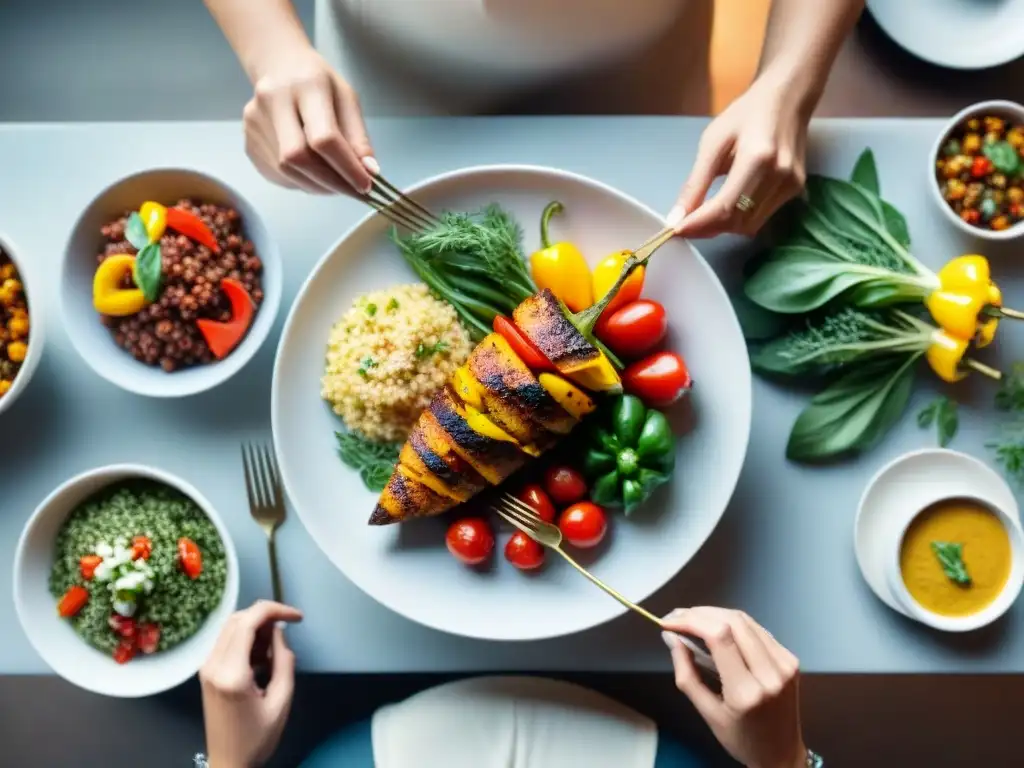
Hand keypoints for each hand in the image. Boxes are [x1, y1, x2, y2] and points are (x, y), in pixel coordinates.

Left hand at [200, 600, 303, 767]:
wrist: (228, 763)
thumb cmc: (256, 739)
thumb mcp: (281, 701)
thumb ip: (284, 661)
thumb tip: (280, 633)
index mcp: (231, 673)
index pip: (249, 621)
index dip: (275, 610)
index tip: (297, 617)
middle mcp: (213, 665)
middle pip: (238, 619)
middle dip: (266, 617)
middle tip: (288, 630)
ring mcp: (207, 668)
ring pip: (232, 628)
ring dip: (257, 629)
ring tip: (275, 652)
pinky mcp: (207, 672)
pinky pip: (228, 642)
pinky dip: (247, 640)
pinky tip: (262, 659)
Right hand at [243, 46, 374, 195]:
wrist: (278, 67)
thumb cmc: (319, 82)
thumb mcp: (347, 99)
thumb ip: (358, 137)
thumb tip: (369, 173)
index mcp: (305, 85)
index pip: (323, 138)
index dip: (346, 168)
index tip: (366, 186)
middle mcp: (272, 101)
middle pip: (298, 158)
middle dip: (330, 182)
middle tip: (353, 191)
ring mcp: (254, 123)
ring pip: (286, 171)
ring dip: (318, 186)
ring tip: (337, 183)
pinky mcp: (248, 142)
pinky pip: (278, 175)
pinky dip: (302, 182)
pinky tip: (315, 174)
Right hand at [662, 607, 804, 767]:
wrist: (782, 754)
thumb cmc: (742, 739)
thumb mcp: (707, 713)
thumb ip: (686, 674)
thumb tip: (672, 637)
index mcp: (747, 692)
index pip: (719, 637)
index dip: (691, 621)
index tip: (670, 622)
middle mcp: (770, 674)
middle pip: (733, 621)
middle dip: (700, 613)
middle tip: (677, 617)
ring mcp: (784, 665)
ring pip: (746, 620)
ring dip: (716, 614)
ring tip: (693, 619)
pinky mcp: (790, 659)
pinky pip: (758, 630)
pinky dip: (734, 624)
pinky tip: (718, 628)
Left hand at [667, 74, 810, 238]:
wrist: (788, 98)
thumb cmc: (747, 113)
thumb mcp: (713, 141)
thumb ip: (696, 182)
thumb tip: (677, 216)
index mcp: (758, 158)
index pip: (724, 207)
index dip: (698, 225)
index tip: (674, 230)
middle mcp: (779, 175)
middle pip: (737, 221)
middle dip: (707, 228)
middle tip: (683, 223)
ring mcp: (791, 185)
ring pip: (749, 226)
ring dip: (722, 227)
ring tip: (702, 216)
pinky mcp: (796, 190)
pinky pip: (761, 218)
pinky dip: (738, 220)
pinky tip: (724, 208)